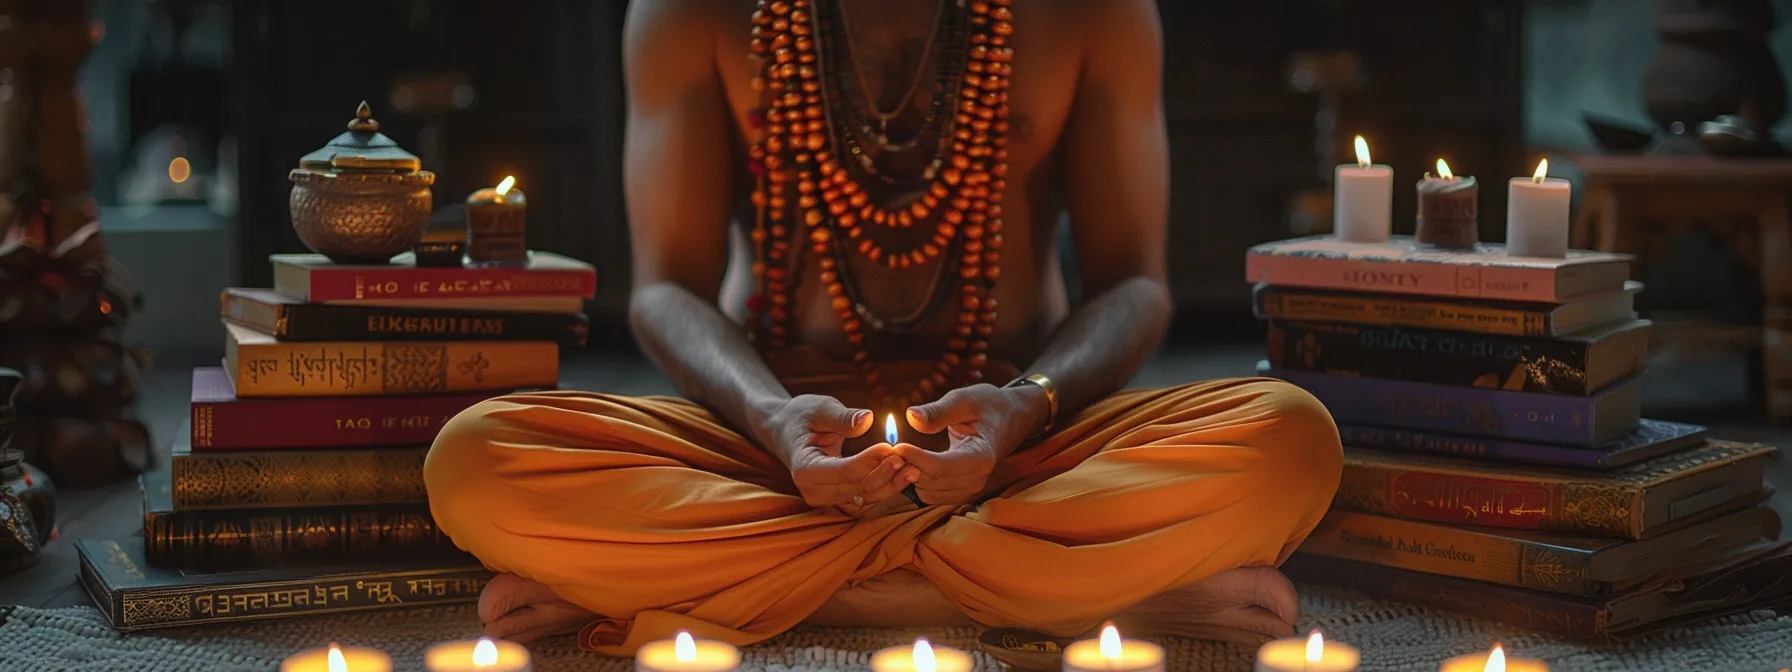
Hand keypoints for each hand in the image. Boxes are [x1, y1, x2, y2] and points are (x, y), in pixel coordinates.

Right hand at [760, 394, 911, 507]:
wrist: (788, 431)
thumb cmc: (802, 416)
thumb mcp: (819, 408)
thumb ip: (842, 417)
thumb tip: (867, 419)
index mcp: (804, 468)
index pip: (843, 471)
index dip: (869, 461)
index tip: (891, 447)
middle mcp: (813, 491)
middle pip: (857, 488)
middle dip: (885, 473)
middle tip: (908, 458)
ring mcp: (826, 499)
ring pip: (865, 497)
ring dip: (891, 484)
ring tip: (914, 468)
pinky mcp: (838, 499)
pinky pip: (867, 497)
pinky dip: (887, 486)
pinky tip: (905, 473)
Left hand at [896, 383, 1049, 505]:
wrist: (1010, 418)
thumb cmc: (988, 405)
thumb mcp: (965, 399)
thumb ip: (938, 411)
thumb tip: (910, 417)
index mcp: (981, 456)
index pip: (940, 467)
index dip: (914, 458)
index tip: (894, 445)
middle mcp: (978, 478)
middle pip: (931, 483)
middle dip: (907, 468)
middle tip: (887, 449)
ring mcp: (971, 488)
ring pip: (928, 493)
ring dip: (909, 477)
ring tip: (897, 455)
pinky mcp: (962, 491)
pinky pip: (931, 496)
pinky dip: (916, 483)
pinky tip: (909, 463)